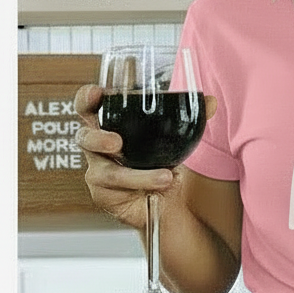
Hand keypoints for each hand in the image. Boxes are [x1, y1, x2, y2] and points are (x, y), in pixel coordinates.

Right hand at [73, 84, 217, 230]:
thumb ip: (191, 118)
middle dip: (96, 138)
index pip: (89, 107)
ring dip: (137, 174)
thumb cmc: (160, 162)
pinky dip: (143, 186)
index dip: (87, 99)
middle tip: (115, 141)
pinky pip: (119, 191)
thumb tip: (210, 102)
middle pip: (83, 137)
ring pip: (107, 171)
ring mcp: (98, 171)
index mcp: (110, 124)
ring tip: (164, 175)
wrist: (165, 199)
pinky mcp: (103, 194)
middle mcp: (98, 147)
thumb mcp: (175, 138)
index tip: (97, 93)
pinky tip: (161, 183)